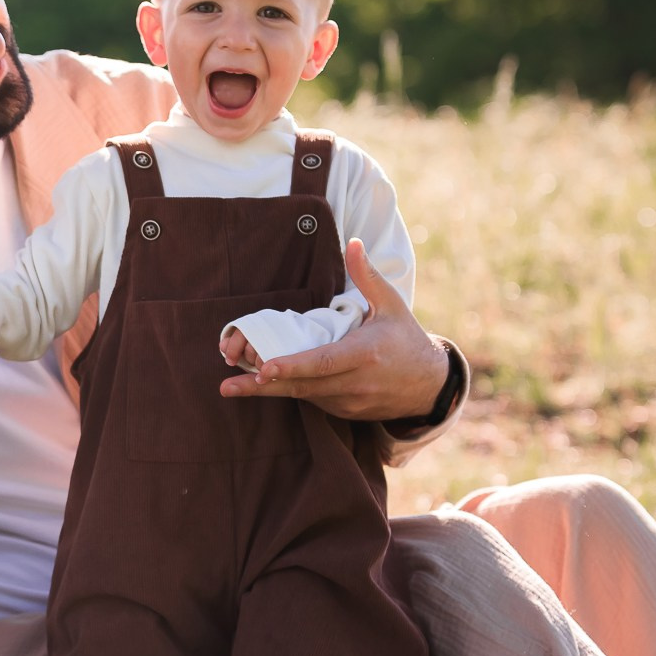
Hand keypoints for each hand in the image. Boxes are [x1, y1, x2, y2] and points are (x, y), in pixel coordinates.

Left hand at [219, 239, 448, 421]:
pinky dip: (290, 392)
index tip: (265, 368)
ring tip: (232, 387)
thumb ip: (367, 275)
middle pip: (303, 385)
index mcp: (364, 354)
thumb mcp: (390, 304)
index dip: (293, 366)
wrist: (428, 385)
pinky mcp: (344, 412)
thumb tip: (352, 242)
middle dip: (263, 387)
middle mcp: (355, 382)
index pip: (323, 362)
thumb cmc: (405, 338)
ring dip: (268, 392)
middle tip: (227, 387)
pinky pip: (312, 401)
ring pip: (303, 396)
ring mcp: (349, 401)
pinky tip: (264, 385)